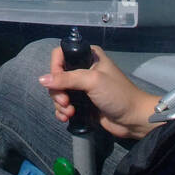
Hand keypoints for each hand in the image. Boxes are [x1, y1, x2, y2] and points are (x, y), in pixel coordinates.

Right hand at [40, 45, 156, 139]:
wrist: (133, 119)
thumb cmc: (117, 94)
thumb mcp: (93, 81)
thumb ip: (67, 79)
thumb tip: (42, 80)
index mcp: (88, 56)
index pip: (60, 55)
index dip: (55, 68)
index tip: (58, 83)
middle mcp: (83, 69)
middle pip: (57, 76)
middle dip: (57, 92)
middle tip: (66, 103)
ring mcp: (82, 87)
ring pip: (59, 92)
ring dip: (60, 104)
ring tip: (69, 113)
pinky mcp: (82, 103)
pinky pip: (64, 105)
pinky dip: (62, 112)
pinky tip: (67, 118)